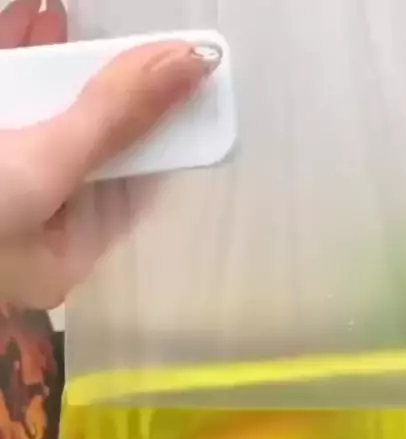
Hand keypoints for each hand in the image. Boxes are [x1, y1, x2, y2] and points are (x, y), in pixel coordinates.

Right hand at [0, 0, 218, 308]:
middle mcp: (31, 228)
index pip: (127, 188)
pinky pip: (3, 109)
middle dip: (94, 89)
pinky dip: (9, 61)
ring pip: (32, 121)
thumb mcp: (44, 166)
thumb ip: (113, 116)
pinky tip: (23, 19)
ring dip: (47, 65)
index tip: (177, 78)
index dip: (151, 133)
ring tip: (60, 16)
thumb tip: (192, 66)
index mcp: (64, 254)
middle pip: (79, 149)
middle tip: (128, 41)